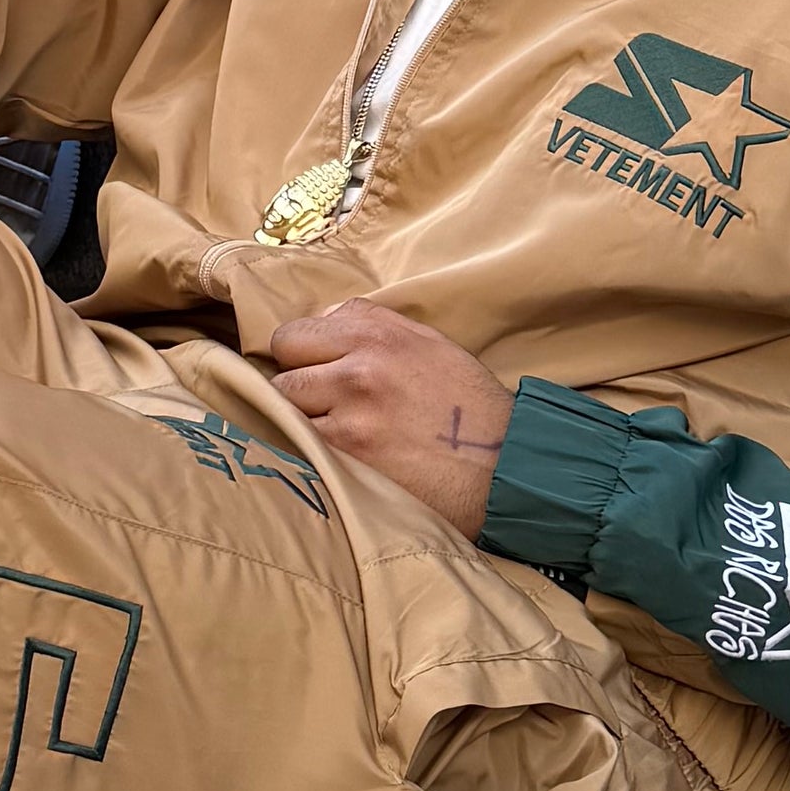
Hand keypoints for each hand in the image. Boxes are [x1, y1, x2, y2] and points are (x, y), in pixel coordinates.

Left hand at [259, 297, 514, 538]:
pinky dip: (310, 452)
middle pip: (284, 363)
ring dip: (301, 420)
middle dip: (297, 385)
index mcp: (379, 333)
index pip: (296, 331)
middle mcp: (361, 364)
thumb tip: (319, 325)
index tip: (315, 372)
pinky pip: (300, 444)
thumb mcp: (429, 345)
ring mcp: (352, 410)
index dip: (302, 355)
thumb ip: (372, 327)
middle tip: (323, 406)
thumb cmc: (468, 407)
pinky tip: (335, 458)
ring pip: (285, 406)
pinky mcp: (349, 453)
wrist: (505, 465)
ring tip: (334, 434)